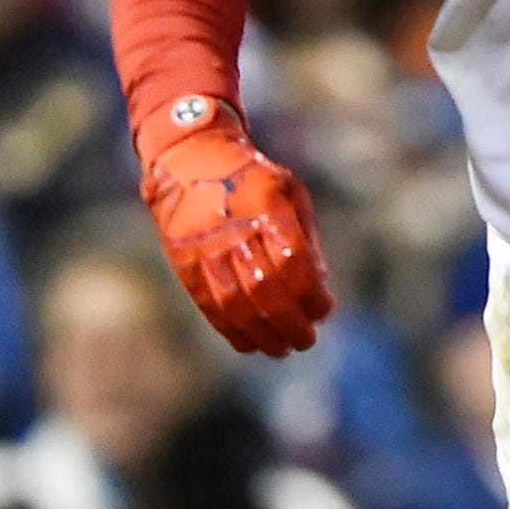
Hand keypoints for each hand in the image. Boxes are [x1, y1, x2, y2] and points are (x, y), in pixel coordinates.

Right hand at [141, 97, 331, 355]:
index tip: (324, 309)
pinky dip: (230, 329)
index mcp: (267, 208)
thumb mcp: (290, 191)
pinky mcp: (184, 263)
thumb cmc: (253, 179)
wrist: (191, 160)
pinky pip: (208, 304)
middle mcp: (234, 230)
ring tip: (281, 348)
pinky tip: (249, 344)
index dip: (310, 293)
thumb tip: (318, 285)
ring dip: (262, 333)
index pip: (292, 263)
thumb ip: (306, 236)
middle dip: (290, 322)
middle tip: (307, 339)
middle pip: (264, 289)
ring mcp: (205, 248)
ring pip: (235, 303)